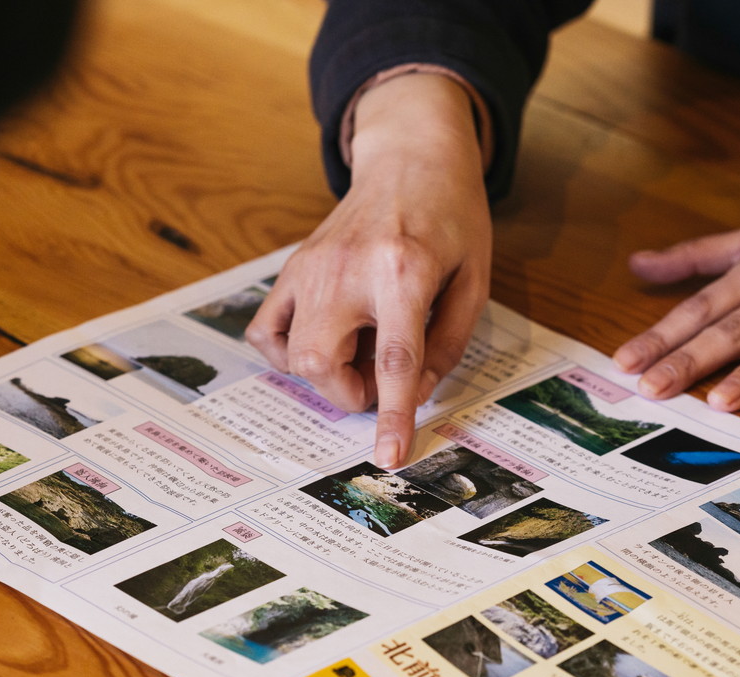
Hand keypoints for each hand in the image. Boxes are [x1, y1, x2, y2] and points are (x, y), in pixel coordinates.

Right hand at [247, 72, 490, 468]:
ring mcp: (312, 267)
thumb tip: (413, 393)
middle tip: (378, 376)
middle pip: (321, 362)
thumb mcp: (474, 280)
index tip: (387, 456)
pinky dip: (285, 352)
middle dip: (350, 392)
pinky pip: (265, 330)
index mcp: (403, 271)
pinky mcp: (293, 267)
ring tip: (358, 347)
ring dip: (326, 373)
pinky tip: (320, 340)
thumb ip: (448, 345)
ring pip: (292, 354)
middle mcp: (348, 269)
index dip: (391, 414)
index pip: (394, 359)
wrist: (412, 158)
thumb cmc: (451, 219)